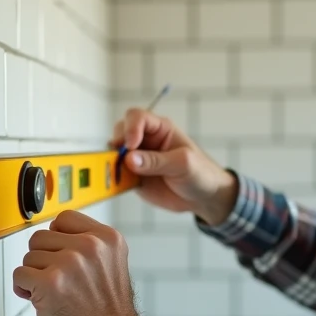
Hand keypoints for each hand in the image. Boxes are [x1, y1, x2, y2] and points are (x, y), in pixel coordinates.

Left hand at [11, 210, 145, 315]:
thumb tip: (53, 236)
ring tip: (56, 293)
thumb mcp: (110, 265)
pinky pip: (19, 275)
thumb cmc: (108, 311)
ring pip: (28, 257)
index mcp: (107, 238)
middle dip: (44, 259)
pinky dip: (25, 290)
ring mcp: (69, 263)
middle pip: (40, 237)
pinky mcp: (50, 283)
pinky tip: (43, 301)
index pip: (64, 219)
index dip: (57, 239)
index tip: (60, 256)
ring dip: (35, 276)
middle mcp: (89, 246)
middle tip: (60, 281)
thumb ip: (88, 245)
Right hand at [108, 108, 238, 225]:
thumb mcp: (183, 164)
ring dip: (111, 161)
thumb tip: (129, 159)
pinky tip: (116, 184)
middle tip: (121, 159)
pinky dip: (112, 177)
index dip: (130, 128)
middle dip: (117, 143)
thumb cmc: (200, 173)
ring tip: (115, 172)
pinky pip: (117, 174)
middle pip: (121, 132)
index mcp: (160, 129)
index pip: (137, 117)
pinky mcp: (134, 177)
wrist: (203, 197)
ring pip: (114, 153)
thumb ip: (156, 161)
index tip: (131, 145)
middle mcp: (146, 141)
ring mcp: (138, 159)